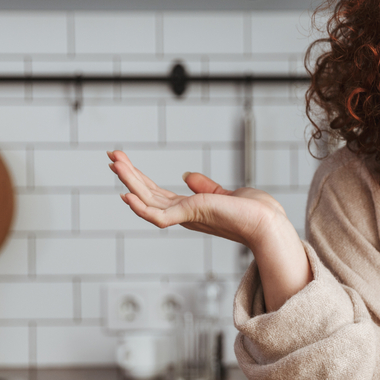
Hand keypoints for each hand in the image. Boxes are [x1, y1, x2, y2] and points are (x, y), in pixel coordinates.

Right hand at [108, 150, 311, 310]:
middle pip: (147, 194)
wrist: (268, 222)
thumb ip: (204, 186)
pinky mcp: (191, 216)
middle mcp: (184, 214)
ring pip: (148, 201)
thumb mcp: (224, 193)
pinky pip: (159, 216)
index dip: (139, 178)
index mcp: (190, 208)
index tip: (123, 161)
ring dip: (129, 183)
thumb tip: (187, 176)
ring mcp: (186, 217)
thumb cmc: (254, 212)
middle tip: (111, 156)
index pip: (156, 193)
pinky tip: (127, 195)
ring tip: (114, 165)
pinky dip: (141, 208)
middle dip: (128, 175)